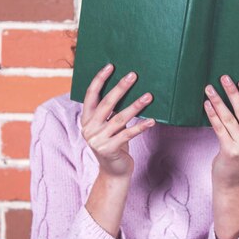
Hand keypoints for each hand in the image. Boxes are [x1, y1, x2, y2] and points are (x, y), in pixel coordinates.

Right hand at [81, 63, 154, 178]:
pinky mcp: (110, 149)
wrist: (113, 172)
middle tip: (133, 75)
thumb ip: (111, 112)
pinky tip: (152, 121)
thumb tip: (127, 88)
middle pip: (106, 104)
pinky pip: (128, 134)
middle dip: (120, 88)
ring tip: (149, 96)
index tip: (110, 66)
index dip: (99, 79)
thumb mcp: (108, 127)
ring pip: (120, 118)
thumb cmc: (114, 144)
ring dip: (136, 105)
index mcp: (86, 120)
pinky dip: (141, 126)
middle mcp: (89, 129)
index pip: (90, 95)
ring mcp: (98, 140)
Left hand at [203, 75, 238, 188]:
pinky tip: (207, 104)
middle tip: (224, 78)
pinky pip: (219, 128)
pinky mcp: (229, 151)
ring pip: (229, 117)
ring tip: (209, 89)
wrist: (233, 182)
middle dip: (232, 92)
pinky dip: (212, 114)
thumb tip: (237, 98)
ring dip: (218, 101)